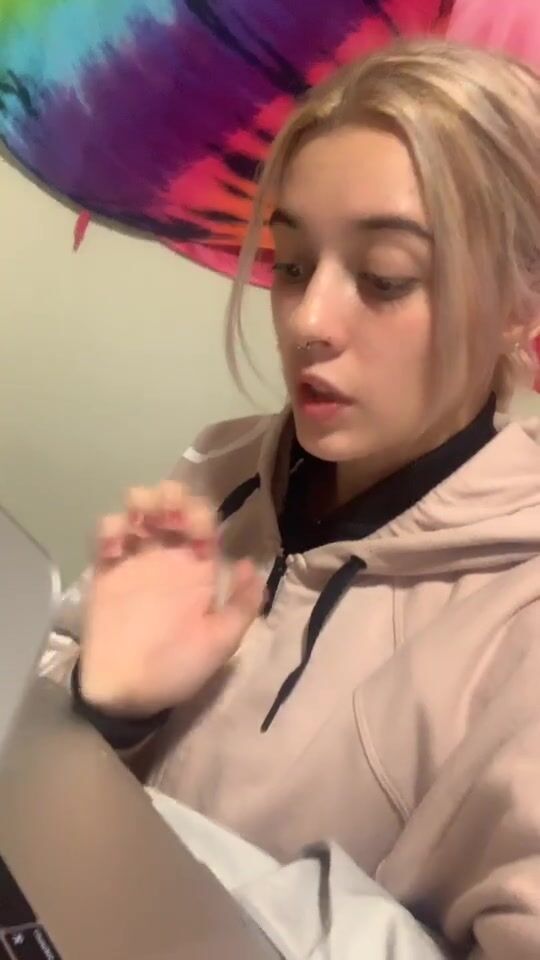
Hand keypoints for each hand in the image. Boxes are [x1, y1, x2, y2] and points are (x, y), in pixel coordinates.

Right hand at [79, 482, 262, 717]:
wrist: (128, 694)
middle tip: (164, 507)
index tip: (192, 520)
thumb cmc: (178, 668)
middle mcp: (169, 560)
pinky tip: (115, 543)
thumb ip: (242, 606)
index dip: (199, 512)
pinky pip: (106, 538)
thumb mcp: (220, 642)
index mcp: (198, 571)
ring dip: (140, 504)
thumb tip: (252, 565)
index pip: (203, 525)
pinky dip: (109, 529)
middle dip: (169, 496)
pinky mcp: (105, 572)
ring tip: (140, 515)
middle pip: (171, 510)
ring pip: (138, 516)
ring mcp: (135, 564)